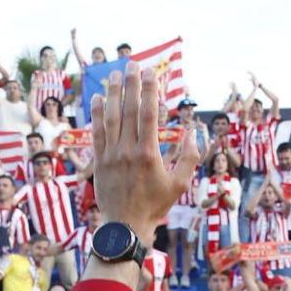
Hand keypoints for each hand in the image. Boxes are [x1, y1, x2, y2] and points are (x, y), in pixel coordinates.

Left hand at [90, 64, 200, 239]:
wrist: (125, 226)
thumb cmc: (155, 206)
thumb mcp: (180, 184)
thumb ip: (190, 157)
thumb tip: (194, 132)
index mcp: (149, 153)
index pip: (149, 113)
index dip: (149, 90)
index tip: (150, 72)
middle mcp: (128, 150)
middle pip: (129, 109)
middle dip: (131, 84)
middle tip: (132, 64)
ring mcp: (111, 155)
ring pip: (111, 117)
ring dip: (113, 93)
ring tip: (114, 75)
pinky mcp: (99, 161)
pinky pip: (96, 132)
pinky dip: (96, 114)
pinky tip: (97, 99)